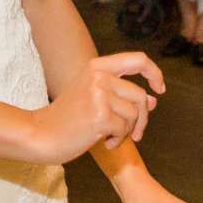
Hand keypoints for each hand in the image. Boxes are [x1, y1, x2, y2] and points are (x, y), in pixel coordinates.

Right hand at [26, 52, 165, 161]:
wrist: (42, 134)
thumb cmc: (68, 118)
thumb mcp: (95, 98)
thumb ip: (123, 95)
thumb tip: (154, 100)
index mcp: (97, 66)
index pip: (138, 59)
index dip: (154, 73)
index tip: (159, 90)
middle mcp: (99, 76)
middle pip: (141, 96)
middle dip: (142, 119)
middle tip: (134, 134)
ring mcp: (99, 94)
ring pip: (134, 115)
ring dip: (126, 131)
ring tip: (109, 136)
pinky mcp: (100, 116)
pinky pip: (124, 130)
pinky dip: (117, 141)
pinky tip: (103, 142)